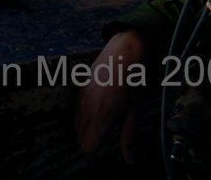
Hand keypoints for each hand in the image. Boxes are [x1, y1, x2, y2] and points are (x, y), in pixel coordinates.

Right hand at [74, 30, 146, 161]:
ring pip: (76, 124)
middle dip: (92, 139)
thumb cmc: (132, 81)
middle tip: (107, 134)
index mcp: (101, 116)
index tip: (106, 146)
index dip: (96, 150)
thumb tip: (129, 159)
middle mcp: (87, 108)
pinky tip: (100, 106)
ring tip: (105, 119)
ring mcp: (81, 98)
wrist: (123, 51)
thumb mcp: (134, 110)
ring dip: (87, 128)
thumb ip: (128, 136)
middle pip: (80, 137)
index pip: (87, 146)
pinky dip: (85, 115)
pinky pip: (77, 111)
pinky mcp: (79, 90)